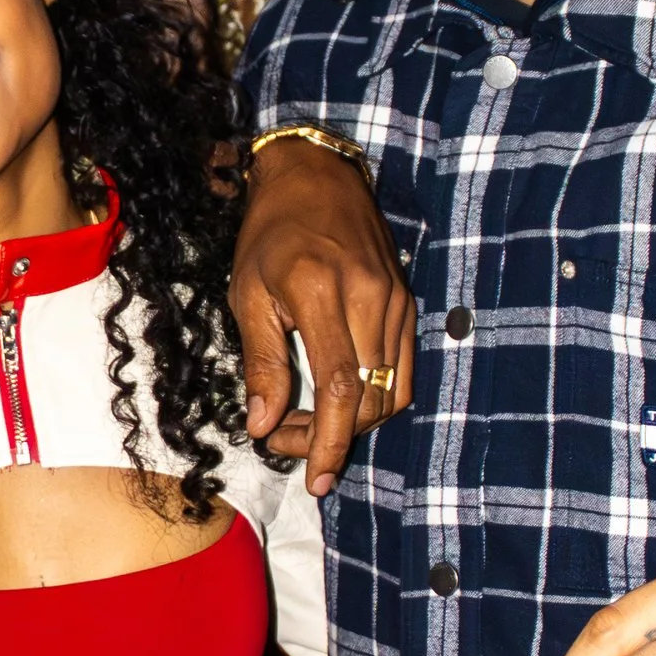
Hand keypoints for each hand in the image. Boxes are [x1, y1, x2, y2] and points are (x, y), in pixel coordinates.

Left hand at [231, 139, 412, 497]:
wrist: (317, 176)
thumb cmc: (271, 233)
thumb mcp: (248, 293)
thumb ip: (261, 361)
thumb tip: (262, 424)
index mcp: (323, 293)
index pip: (341, 388)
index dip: (331, 442)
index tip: (315, 479)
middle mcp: (371, 299)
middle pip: (370, 400)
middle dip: (331, 438)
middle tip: (283, 438)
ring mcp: (397, 301)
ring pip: (391, 392)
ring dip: (353, 423)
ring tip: (307, 422)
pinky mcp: (407, 303)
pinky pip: (402, 370)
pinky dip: (375, 399)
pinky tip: (339, 399)